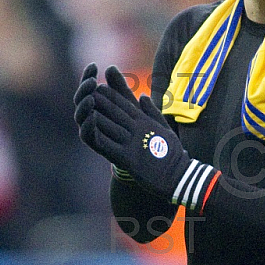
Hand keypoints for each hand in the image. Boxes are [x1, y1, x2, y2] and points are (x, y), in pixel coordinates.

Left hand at [74, 65, 219, 210]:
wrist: (180, 176)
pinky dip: (98, 136)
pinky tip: (89, 129)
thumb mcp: (165, 128)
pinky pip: (108, 145)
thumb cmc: (174, 155)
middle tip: (86, 91)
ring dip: (95, 114)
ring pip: (109, 124)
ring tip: (84, 106)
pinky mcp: (128, 158)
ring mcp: (132, 143)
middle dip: (99, 100)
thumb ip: (152, 112)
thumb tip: (142, 96)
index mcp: (146, 122)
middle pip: (114, 111)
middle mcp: (138, 129)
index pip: (125, 104)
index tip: (99, 88)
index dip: (111, 95)